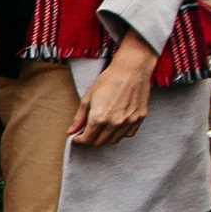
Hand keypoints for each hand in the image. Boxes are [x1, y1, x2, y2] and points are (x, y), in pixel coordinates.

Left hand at [71, 32, 156, 146]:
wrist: (131, 70)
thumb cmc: (108, 80)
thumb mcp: (88, 97)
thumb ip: (79, 117)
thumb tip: (71, 131)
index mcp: (99, 118)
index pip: (87, 139)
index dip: (80, 139)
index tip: (78, 136)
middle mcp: (114, 123)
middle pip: (100, 142)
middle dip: (91, 138)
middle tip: (89, 130)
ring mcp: (128, 122)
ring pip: (114, 140)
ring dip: (106, 137)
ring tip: (102, 127)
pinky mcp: (139, 118)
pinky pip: (128, 134)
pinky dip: (120, 133)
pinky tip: (116, 124)